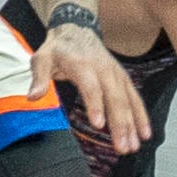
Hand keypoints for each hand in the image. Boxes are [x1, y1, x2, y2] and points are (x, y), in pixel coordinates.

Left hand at [28, 24, 151, 153]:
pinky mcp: (123, 79)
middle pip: (114, 97)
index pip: (91, 87)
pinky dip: (141, 116)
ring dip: (133, 124)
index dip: (96, 105)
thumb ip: (39, 78)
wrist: (75, 29)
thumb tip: (33, 97)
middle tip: (122, 146)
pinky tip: (144, 134)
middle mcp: (104, 69)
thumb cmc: (58, 48)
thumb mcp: (42, 58)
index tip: (99, 124)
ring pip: (128, 100)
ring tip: (133, 146)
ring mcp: (116, 74)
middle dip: (120, 123)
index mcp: (83, 65)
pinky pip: (135, 98)